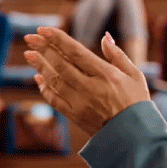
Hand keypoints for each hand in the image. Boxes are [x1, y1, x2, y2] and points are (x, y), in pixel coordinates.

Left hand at [24, 28, 149, 138]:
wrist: (134, 137)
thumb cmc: (137, 103)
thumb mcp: (134, 75)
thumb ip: (117, 55)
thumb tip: (105, 36)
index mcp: (106, 74)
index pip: (76, 52)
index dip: (58, 39)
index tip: (43, 30)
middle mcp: (90, 88)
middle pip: (61, 64)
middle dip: (43, 49)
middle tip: (30, 37)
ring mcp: (80, 103)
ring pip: (55, 81)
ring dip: (40, 66)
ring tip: (29, 54)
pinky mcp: (74, 116)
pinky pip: (54, 100)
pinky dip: (45, 88)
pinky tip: (39, 78)